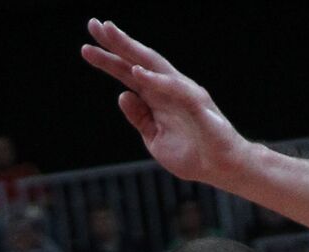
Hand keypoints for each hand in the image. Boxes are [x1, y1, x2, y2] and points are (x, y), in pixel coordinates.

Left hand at [81, 19, 245, 183]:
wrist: (223, 170)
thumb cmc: (194, 155)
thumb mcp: (155, 139)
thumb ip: (139, 118)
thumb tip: (122, 94)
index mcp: (158, 98)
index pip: (129, 74)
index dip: (108, 61)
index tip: (85, 49)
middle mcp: (169, 90)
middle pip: (139, 61)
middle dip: (117, 43)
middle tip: (94, 24)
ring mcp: (184, 94)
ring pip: (155, 66)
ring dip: (132, 49)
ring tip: (111, 34)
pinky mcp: (198, 105)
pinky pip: (175, 89)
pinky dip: (156, 80)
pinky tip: (137, 73)